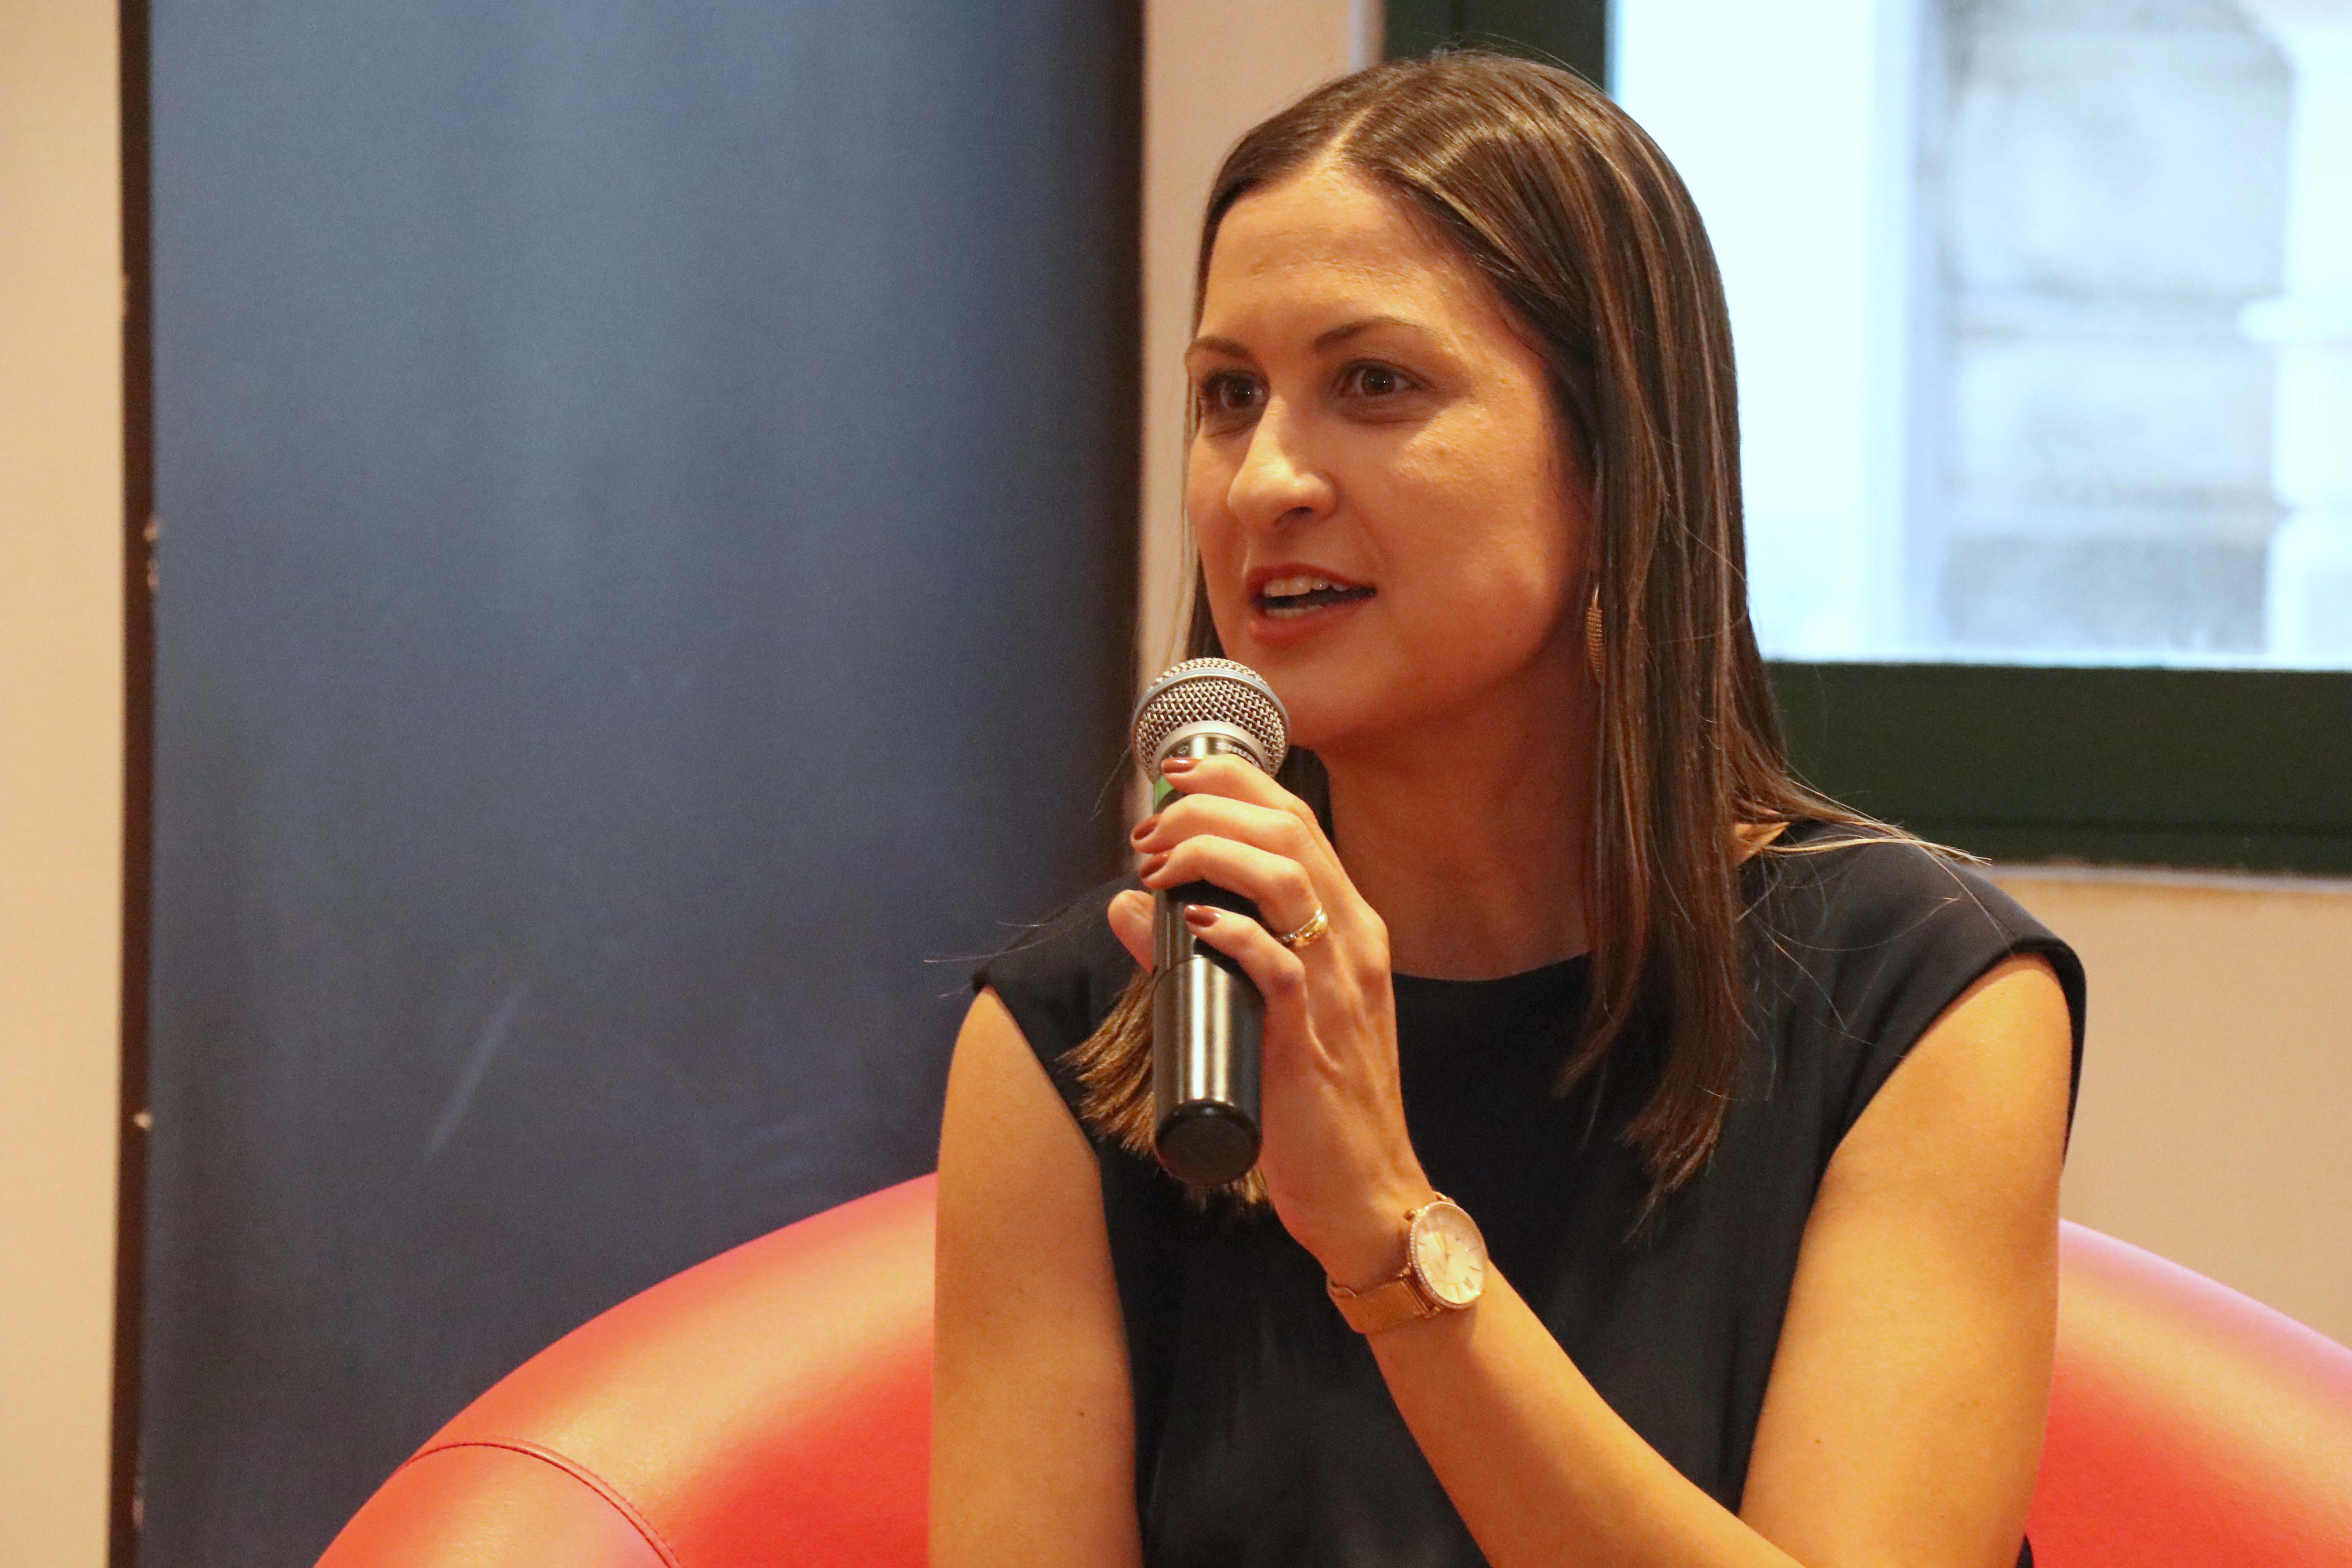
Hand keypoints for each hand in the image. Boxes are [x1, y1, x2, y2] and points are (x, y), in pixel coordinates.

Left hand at [1107, 755, 1434, 1287]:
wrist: (1365, 1190)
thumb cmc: (1313, 1099)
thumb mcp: (1263, 1009)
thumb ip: (1205, 953)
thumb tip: (1128, 907)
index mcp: (1348, 926)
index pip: (1295, 820)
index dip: (1231, 784)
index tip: (1172, 779)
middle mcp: (1353, 943)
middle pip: (1288, 831)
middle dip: (1207, 809)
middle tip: (1148, 830)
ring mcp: (1340, 988)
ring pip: (1286, 879)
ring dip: (1210, 855)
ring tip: (1158, 866)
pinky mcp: (1314, 1038)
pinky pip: (1280, 965)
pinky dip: (1233, 933)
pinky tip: (1192, 921)